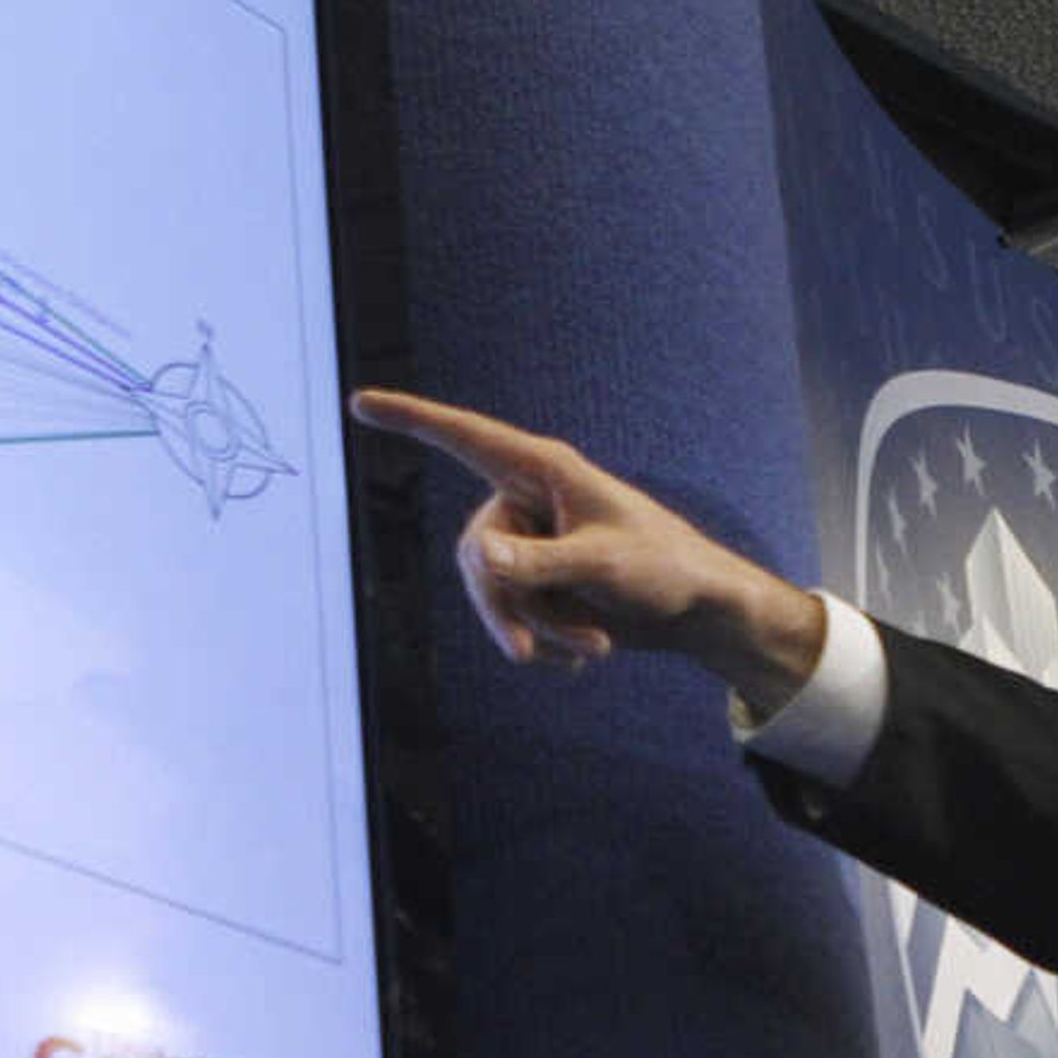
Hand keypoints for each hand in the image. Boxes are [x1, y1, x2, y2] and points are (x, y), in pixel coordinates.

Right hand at [349, 389, 825, 709]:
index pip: (464, 438)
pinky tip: (587, 654)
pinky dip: (546, 642)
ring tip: (592, 651)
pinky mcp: (539, 583)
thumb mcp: (604, 565)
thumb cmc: (665, 568)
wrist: (698, 612)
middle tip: (528, 655)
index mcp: (543, 470)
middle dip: (502, 609)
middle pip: (472, 555)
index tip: (360, 402)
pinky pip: (512, 618)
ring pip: (492, 596)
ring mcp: (531, 545)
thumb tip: (476, 556)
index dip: (411, 420)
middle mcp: (527, 501)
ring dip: (537, 632)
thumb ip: (540, 562)